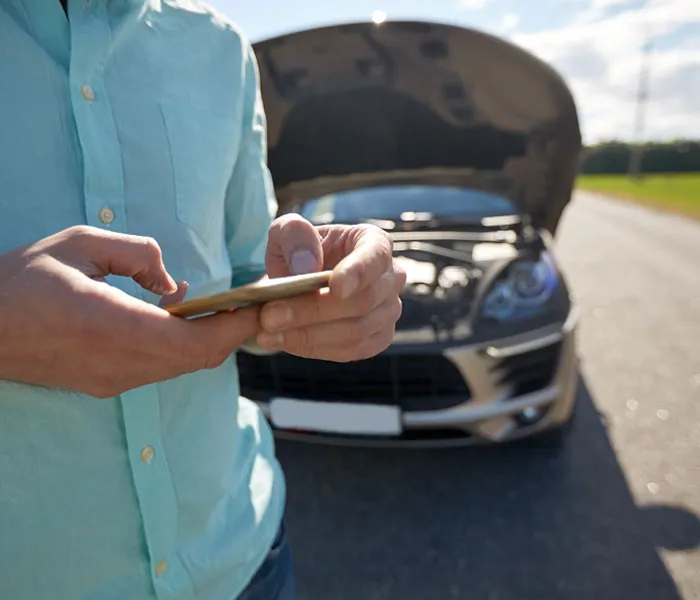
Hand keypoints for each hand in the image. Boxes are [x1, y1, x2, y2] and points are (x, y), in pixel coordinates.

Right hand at [0, 226, 260, 397]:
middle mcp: (116, 362)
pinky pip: (159, 368)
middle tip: (249, 303)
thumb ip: (137, 253)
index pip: (193, 343)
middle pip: (196, 359)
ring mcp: (110, 380)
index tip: (258, 306)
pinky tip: (172, 316)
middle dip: (230, 332)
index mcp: (110, 325)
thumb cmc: (20, 281)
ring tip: (214, 305)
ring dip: (205, 339)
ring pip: (181, 366)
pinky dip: (179, 346)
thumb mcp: (79, 243)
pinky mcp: (103, 384)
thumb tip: (175, 282)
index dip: (233, 328)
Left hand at [256, 214, 406, 360]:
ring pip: (356, 331)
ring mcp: (388, 311)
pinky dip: (315, 348)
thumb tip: (307, 264)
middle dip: (313, 311)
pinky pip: (351, 351)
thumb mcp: (286, 232)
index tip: (335, 287)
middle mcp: (390, 278)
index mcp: (374, 242)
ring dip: (308, 335)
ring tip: (268, 332)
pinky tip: (285, 342)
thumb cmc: (298, 252)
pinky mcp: (377, 339)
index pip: (374, 257)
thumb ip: (294, 235)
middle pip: (362, 301)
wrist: (300, 281)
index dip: (358, 273)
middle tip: (270, 316)